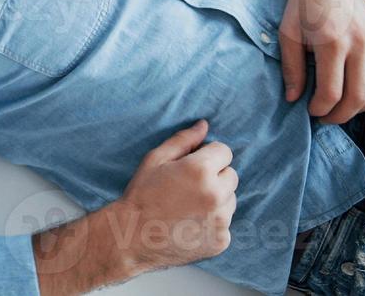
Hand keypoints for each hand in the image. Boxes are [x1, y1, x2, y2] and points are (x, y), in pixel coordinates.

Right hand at [112, 120, 236, 271]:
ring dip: (216, 199)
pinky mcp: (222, 240)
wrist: (133, 237)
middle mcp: (215, 194)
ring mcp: (220, 220)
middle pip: (231, 175)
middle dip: (215, 176)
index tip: (192, 165)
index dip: (208, 155)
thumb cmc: (142, 195)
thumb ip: (183, 140)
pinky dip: (213, 222)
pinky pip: (226, 222)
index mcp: (200, 170)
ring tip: (189, 206)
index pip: (224, 151)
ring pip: (230, 199)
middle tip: (189, 186)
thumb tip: (204, 125)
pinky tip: (191, 223)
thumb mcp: (156, 159)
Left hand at [279, 0, 364, 123]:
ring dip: (360, 108)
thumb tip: (293, 99)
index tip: (310, 110)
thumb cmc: (302, 5)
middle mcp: (359, 44)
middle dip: (340, 115)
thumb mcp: (287, 34)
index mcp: (332, 42)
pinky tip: (359, 95)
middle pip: (358, 98)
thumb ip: (291, 69)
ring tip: (341, 108)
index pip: (332, 92)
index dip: (320, 109)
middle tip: (325, 116)